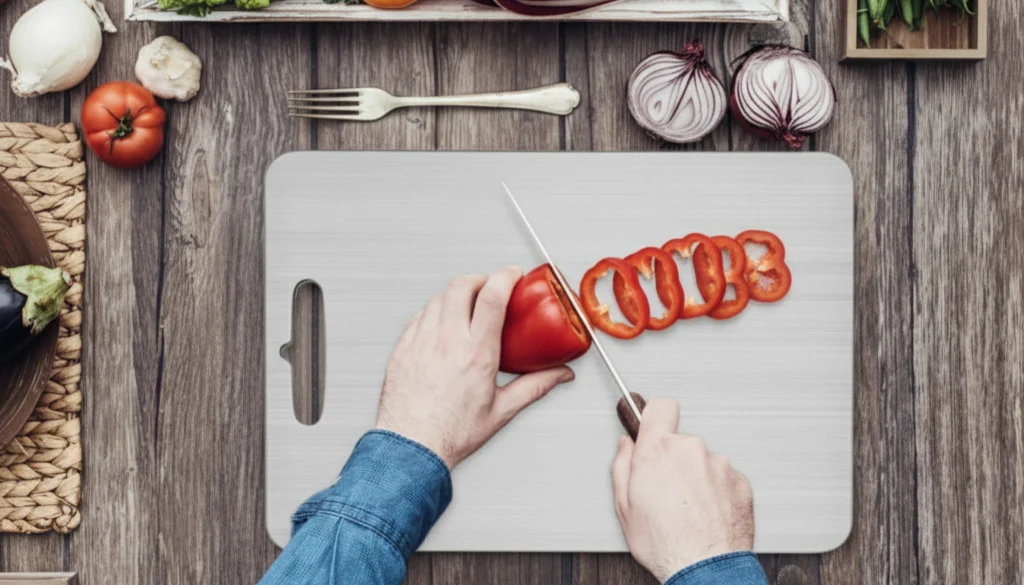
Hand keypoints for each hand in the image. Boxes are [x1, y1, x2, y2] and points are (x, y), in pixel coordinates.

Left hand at [375, 266, 575, 469]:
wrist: (410, 448)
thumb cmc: (451, 433)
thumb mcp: (502, 410)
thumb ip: (535, 386)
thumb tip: (559, 375)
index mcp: (476, 354)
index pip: (492, 297)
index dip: (505, 277)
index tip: (513, 275)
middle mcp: (446, 342)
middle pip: (462, 286)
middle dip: (479, 279)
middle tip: (489, 287)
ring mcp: (421, 342)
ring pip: (438, 298)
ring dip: (456, 294)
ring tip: (466, 306)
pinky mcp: (403, 348)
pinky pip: (419, 316)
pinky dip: (434, 312)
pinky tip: (441, 325)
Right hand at [611, 398, 753, 581]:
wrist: (704, 568)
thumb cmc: (665, 543)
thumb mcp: (624, 506)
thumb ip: (621, 465)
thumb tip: (625, 447)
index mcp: (659, 451)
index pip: (661, 407)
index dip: (655, 416)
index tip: (654, 425)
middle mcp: (691, 450)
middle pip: (681, 441)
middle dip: (673, 459)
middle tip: (665, 489)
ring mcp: (719, 465)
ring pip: (703, 461)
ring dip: (696, 477)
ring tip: (688, 508)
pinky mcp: (740, 481)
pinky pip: (723, 477)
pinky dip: (716, 491)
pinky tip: (705, 513)